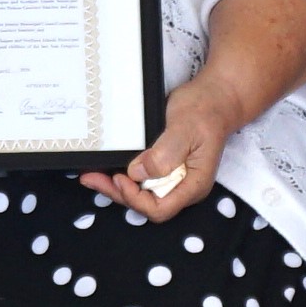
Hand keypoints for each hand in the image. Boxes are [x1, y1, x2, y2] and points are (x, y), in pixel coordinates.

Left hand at [86, 94, 239, 223]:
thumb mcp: (184, 130)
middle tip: (92, 178)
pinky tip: (105, 166)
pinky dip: (122, 174)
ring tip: (91, 175)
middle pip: (146, 204)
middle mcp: (182, 187)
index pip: (160, 208)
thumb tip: (138, 173)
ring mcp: (173, 179)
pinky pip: (141, 178)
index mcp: (193, 184)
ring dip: (115, 186)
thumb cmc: (204, 111)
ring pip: (140, 193)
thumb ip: (164, 155)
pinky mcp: (163, 168)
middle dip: (118, 193)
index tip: (120, 178)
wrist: (214, 98)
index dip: (136, 198)